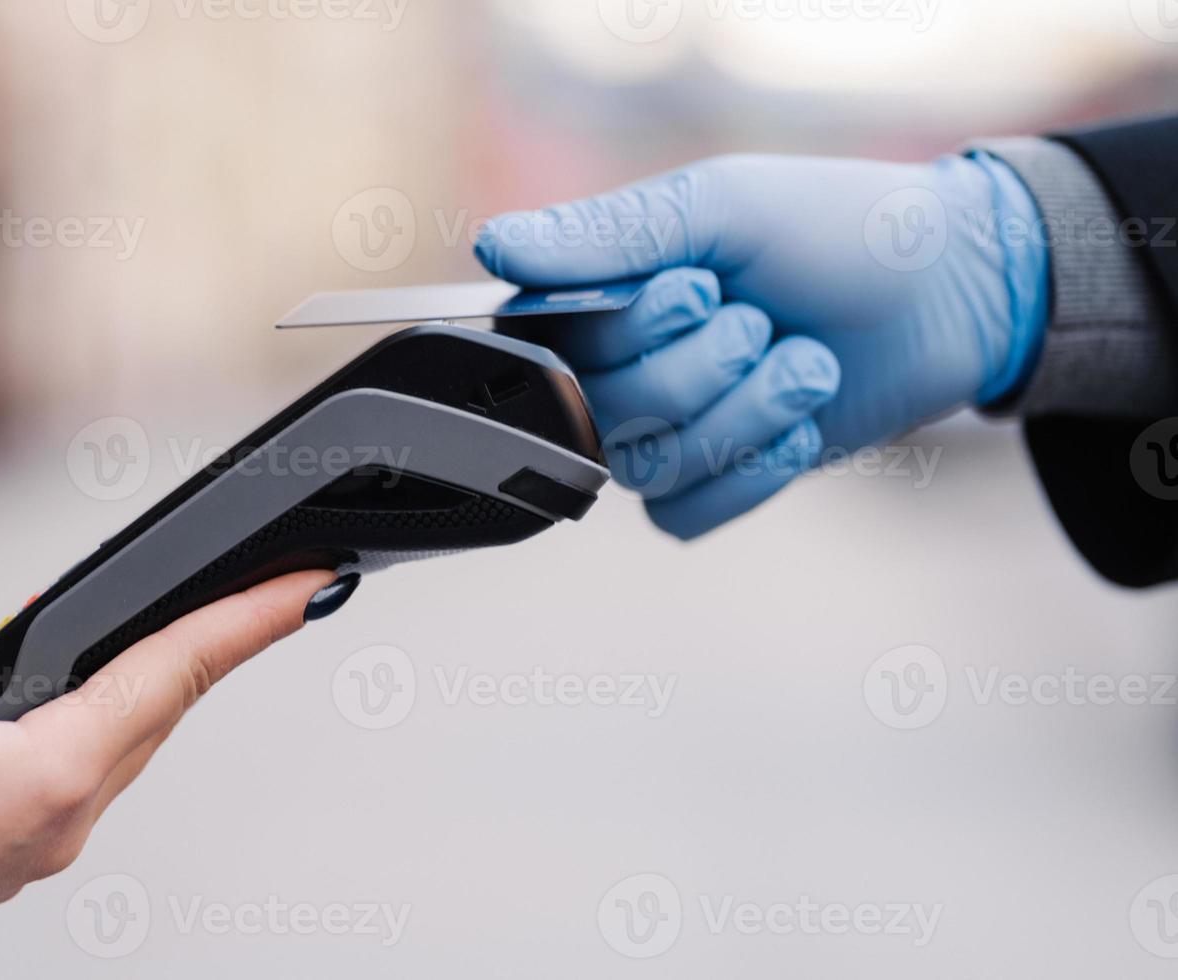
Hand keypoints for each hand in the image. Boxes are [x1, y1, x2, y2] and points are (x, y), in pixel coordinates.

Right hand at [0, 567, 333, 949]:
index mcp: (50, 771)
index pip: (175, 671)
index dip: (251, 621)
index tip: (312, 587)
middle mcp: (65, 818)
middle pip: (161, 708)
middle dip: (207, 643)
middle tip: (256, 589)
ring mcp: (44, 844)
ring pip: (123, 741)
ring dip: (145, 681)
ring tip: (159, 626)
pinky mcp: (16, 852)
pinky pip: (80, 769)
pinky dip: (93, 719)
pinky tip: (73, 692)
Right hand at [475, 152, 1047, 539]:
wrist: (953, 294)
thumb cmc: (836, 229)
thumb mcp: (722, 208)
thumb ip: (606, 234)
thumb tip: (491, 246)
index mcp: (603, 290)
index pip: (546, 343)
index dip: (627, 332)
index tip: (701, 286)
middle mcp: (615, 363)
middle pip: (597, 413)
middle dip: (700, 370)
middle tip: (763, 321)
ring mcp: (661, 427)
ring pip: (643, 468)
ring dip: (740, 418)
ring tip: (805, 364)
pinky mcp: (711, 479)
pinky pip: (680, 516)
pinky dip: (749, 475)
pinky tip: (800, 428)